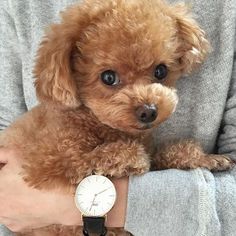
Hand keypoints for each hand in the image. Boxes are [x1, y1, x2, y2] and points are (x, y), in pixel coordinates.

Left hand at [0, 148, 128, 231]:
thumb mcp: (21, 155)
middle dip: (9, 179)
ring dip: (16, 193)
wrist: (73, 198)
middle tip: (26, 173)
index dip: (3, 166)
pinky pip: (19, 212)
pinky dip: (25, 205)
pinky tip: (38, 197)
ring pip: (9, 201)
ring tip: (35, 185)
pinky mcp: (22, 226)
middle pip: (1, 189)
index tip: (12, 164)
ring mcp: (10, 219)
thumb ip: (3, 153)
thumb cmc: (49, 176)